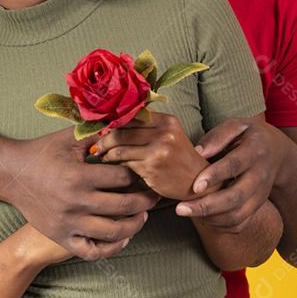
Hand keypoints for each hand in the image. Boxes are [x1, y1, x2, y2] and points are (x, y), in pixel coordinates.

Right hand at [0, 127, 158, 260]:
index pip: (122, 178)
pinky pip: (91, 252)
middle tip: (154, 195)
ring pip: (112, 232)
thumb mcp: (69, 138)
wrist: (11, 174)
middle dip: (145, 201)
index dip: (138, 174)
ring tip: (142, 216)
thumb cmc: (42, 152)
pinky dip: (111, 248)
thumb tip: (125, 121)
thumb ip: (98, 132)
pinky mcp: (61, 237)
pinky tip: (122, 237)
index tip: (145, 171)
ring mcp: (68, 223)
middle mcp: (75, 202)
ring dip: (134, 225)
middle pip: (124, 206)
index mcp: (79, 176)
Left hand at [94, 112, 211, 200]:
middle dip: (105, 138)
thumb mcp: (170, 136)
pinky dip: (115, 164)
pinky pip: (125, 163)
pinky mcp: (152, 167)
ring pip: (120, 148)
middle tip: (98, 145)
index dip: (114, 122)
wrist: (198, 181)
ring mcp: (158, 150)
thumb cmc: (179, 158)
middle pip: (122, 131)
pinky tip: (112, 165)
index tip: (103, 129)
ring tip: (102, 155)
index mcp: (167, 121)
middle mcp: (164, 133)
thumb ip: (147, 128)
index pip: (131, 116)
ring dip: (106, 152)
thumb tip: (113, 123)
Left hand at [175, 117, 288, 232]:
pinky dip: (220, 226)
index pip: (234, 165)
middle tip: (180, 209)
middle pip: (236, 197)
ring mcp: (260, 194)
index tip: (195, 187)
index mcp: (255, 150)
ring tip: (187, 212)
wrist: (278, 153)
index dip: (214, 176)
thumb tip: (196, 152)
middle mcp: (260, 175)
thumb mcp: (238, 126)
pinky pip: (240, 224)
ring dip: (211, 219)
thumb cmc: (250, 136)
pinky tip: (203, 218)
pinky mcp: (257, 207)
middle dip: (207, 206)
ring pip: (238, 215)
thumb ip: (217, 136)